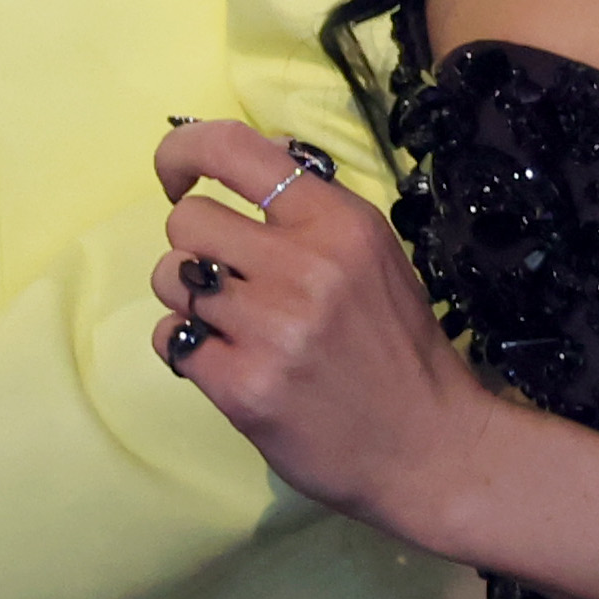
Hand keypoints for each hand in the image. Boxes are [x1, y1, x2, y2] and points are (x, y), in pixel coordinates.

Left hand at [151, 120, 494, 545]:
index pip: (232, 149)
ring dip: (189, 299)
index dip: (182, 152)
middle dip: (196, 246)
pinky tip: (226, 361)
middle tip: (229, 279)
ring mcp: (270, 329)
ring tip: (234, 324)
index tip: (175, 179)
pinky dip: (186, 348)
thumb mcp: (373, 252)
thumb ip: (311, 207)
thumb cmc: (397, 344)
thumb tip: (248, 157)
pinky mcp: (243, 388)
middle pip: (186, 220)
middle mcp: (302, 266)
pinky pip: (168, 338)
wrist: (429, 448)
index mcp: (337, 222)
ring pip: (170, 278)